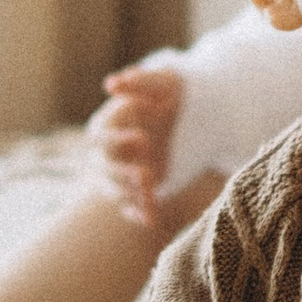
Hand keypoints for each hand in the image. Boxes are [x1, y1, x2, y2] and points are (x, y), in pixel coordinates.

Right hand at [95, 62, 184, 232]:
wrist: (201, 113)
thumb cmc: (175, 92)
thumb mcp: (164, 82)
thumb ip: (140, 81)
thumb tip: (111, 84)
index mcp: (109, 123)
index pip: (100, 137)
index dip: (118, 140)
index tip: (144, 139)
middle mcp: (110, 150)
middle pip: (104, 168)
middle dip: (122, 174)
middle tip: (148, 176)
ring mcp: (122, 172)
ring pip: (114, 190)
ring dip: (129, 195)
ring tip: (150, 198)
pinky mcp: (137, 189)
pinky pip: (131, 207)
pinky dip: (138, 213)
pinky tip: (150, 220)